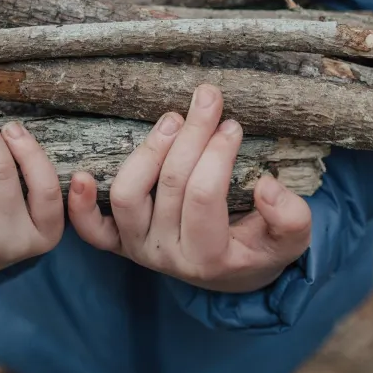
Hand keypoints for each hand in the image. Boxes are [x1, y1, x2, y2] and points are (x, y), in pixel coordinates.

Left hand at [68, 85, 311, 293]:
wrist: (232, 274)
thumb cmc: (260, 249)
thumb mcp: (290, 241)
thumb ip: (290, 219)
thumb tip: (267, 187)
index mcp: (210, 257)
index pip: (204, 196)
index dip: (217, 155)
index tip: (233, 124)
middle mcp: (167, 255)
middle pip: (169, 185)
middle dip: (192, 135)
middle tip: (208, 98)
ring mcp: (137, 248)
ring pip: (127, 195)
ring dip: (147, 151)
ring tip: (173, 119)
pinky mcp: (118, 243)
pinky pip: (91, 231)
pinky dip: (82, 205)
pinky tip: (81, 174)